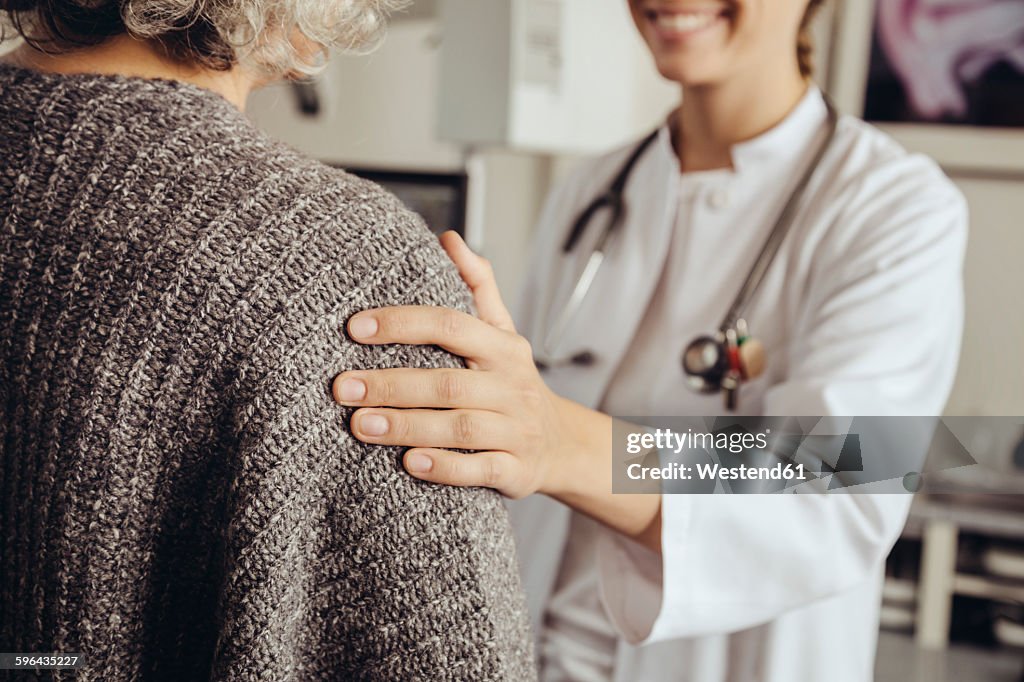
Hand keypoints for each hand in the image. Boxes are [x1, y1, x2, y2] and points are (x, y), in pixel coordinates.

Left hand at [333, 232, 580, 498]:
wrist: (562, 445)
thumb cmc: (513, 383)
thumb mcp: (503, 334)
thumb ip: (477, 287)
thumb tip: (448, 238)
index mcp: (503, 348)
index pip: (452, 326)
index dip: (403, 324)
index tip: (355, 327)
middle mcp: (512, 386)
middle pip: (448, 382)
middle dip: (392, 384)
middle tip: (341, 386)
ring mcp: (516, 430)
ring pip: (460, 428)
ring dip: (407, 426)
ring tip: (360, 425)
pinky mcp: (516, 470)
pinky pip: (480, 470)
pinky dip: (445, 467)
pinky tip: (410, 464)